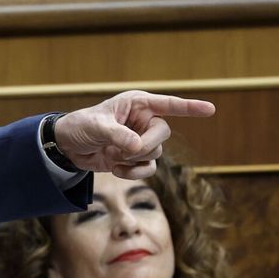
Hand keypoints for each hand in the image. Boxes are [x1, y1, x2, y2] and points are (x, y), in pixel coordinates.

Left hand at [53, 90, 214, 178]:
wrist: (67, 147)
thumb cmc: (80, 127)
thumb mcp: (96, 126)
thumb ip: (117, 134)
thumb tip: (136, 146)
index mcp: (137, 104)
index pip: (168, 104)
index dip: (189, 107)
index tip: (210, 110)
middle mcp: (143, 121)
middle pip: (163, 135)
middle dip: (144, 146)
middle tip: (122, 150)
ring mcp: (141, 140)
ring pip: (156, 153)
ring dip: (134, 160)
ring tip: (113, 155)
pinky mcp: (136, 158)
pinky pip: (148, 169)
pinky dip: (133, 173)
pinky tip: (115, 168)